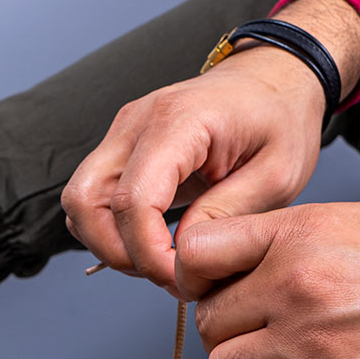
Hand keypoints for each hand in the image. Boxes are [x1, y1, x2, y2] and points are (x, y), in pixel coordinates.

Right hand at [61, 0, 359, 291]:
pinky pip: (93, 199)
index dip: (148, 252)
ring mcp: (121, 134)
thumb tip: (183, 254)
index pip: (132, 200)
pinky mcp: (121, 149)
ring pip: (80, 204)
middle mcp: (136, 124)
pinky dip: (111, 230)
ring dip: (109, 244)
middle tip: (166, 274)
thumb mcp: (276, 174)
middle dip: (117, 252)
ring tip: (160, 261)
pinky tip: (152, 242)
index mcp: (178, 122)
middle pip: (85, 202)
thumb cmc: (279, 120)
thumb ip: (226, 213)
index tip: (181, 277)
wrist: (273, 80)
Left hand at [176, 201, 359, 358]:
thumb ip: (288, 238)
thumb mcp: (357, 222)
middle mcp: (297, 287)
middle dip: (230, 331)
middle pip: (208, 320)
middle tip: (262, 336)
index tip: (216, 291)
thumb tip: (231, 261)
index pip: (194, 254)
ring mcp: (313, 347)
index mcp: (299, 235)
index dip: (196, 278)